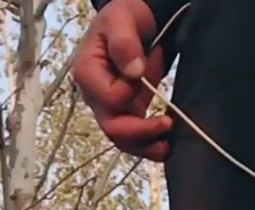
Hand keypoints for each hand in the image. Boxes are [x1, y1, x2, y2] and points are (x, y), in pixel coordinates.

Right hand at [73, 0, 170, 161]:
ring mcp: (108, 108)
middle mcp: (94, 96)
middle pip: (112, 127)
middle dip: (140, 131)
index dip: (132, 91)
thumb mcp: (121, 18)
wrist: (132, 20)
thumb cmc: (123, 16)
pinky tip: (163, 148)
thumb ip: (124, 43)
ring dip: (143, 147)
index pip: (110, 98)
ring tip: (165, 148)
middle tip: (166, 125)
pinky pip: (132, 137)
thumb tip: (135, 73)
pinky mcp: (123, 113)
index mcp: (88, 74)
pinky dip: (146, 144)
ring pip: (121, 139)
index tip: (148, 67)